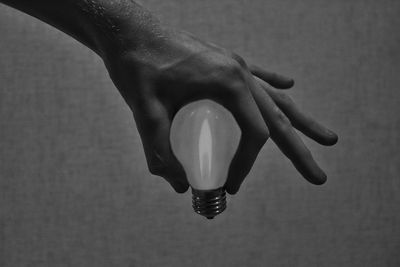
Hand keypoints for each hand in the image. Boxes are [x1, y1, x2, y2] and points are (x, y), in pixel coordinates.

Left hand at [102, 28, 337, 193]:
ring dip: (299, 120)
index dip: (247, 165)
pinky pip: (257, 74)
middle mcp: (238, 72)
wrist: (128, 30)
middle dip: (299, 150)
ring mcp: (233, 64)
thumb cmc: (136, 65)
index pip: (254, 133)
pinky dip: (273, 84)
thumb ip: (158, 148)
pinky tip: (289, 84)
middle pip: (278, 118)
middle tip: (319, 177)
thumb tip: (178, 184)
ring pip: (275, 98)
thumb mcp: (145, 110)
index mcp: (228, 82)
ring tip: (327, 138)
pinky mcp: (223, 60)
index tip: (230, 185)